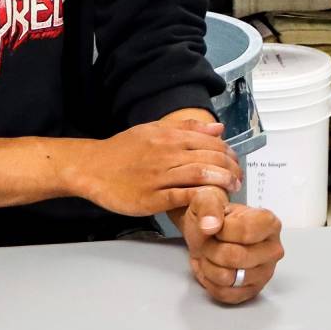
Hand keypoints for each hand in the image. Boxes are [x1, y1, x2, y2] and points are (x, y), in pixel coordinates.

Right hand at [64, 114, 239, 218]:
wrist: (91, 168)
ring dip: (221, 182)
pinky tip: (211, 201)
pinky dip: (200, 198)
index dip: (227, 152)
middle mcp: (166, 153)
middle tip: (239, 178)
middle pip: (209, 158)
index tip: (235, 162)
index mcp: (168, 137)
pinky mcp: (151, 198)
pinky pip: (182, 196)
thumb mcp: (153, 130)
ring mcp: (158, 176)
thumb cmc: (122, 151)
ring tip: (232, 188)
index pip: (210, 141)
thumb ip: (187, 128)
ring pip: (199, 175)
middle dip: (230, 168)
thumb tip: (218, 129)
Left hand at [180, 186, 283, 304]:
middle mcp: (273, 250)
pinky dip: (210, 282)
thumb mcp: (207, 200)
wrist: (208, 235)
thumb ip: (208, 207)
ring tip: (210, 255)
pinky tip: (212, 268)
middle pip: (236, 257)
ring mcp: (265, 273)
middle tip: (208, 242)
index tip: (215, 226)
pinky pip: (224, 293)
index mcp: (269, 223)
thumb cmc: (213, 218)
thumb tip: (211, 225)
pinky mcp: (252, 291)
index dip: (220, 231)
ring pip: (228, 278)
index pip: (244, 232)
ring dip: (208, 266)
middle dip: (211, 249)